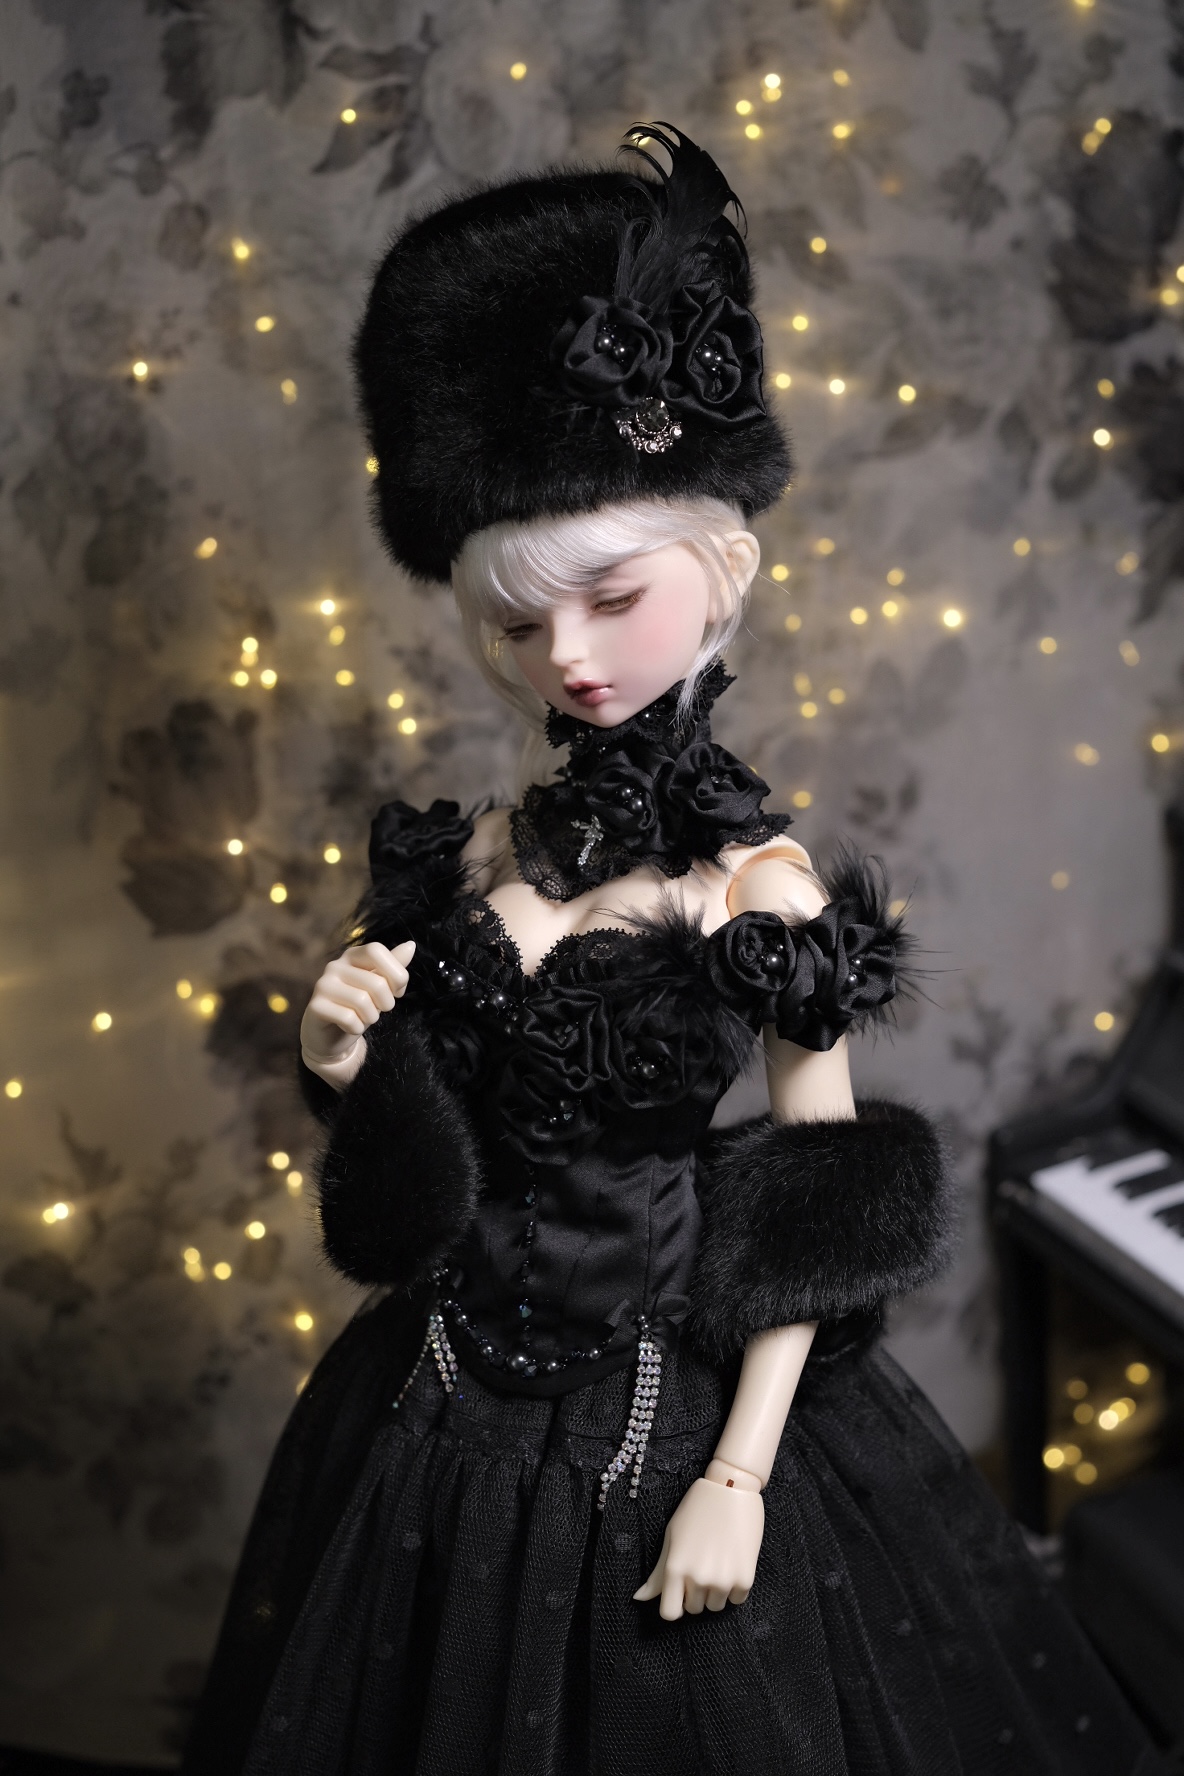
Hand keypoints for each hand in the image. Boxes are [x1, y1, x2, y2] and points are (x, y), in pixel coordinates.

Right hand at [300, 940, 414, 1064]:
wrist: (330, 1034)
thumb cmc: (359, 1007)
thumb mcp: (380, 986)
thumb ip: (394, 966)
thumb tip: (411, 945)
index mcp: (352, 956)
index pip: (376, 950)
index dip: (395, 972)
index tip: (397, 990)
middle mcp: (335, 966)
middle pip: (376, 982)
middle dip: (387, 1003)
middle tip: (381, 1010)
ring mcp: (323, 985)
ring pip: (362, 1001)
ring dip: (372, 1017)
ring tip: (365, 1018)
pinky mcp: (316, 1006)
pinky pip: (349, 1018)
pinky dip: (357, 1028)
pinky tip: (351, 1026)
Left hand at [633, 1477, 763, 1619]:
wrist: (732, 1489)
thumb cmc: (697, 1510)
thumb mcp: (671, 1537)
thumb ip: (658, 1574)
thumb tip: (639, 1598)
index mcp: (675, 1568)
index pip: (670, 1613)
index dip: (675, 1604)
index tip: (680, 1592)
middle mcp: (697, 1578)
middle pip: (694, 1609)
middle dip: (696, 1592)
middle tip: (702, 1564)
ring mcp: (722, 1580)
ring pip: (716, 1605)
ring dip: (716, 1591)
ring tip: (718, 1561)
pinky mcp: (745, 1578)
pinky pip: (736, 1599)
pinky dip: (735, 1587)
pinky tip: (733, 1561)